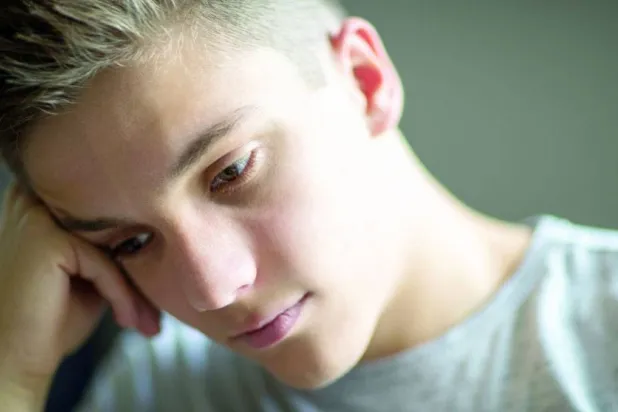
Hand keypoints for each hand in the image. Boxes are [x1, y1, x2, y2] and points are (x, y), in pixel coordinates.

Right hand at [0, 182, 159, 394]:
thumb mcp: (92, 276)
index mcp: (41, 203)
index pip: (109, 218)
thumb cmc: (51, 320)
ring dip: (135, 289)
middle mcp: (34, 201)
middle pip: (114, 230)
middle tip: (156, 313)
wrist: (14, 359)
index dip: (135, 250)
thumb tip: (165, 235)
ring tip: (147, 322)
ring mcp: (38, 217)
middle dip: (140, 273)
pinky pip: (105, 264)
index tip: (154, 291)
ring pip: (113, 248)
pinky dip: (121, 295)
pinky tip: (125, 320)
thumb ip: (115, 248)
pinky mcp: (47, 239)